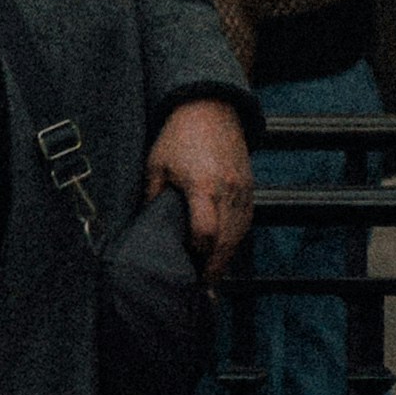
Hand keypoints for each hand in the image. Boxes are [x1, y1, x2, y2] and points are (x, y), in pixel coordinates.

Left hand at [147, 95, 253, 269]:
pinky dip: (235, 240)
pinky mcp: (251, 189)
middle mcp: (228, 192)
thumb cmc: (179, 136)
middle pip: (226, 243)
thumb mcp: (156, 165)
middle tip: (200, 286)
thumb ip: (152, 197)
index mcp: (203, 187)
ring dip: (226, 257)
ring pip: (240, 236)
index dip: (197, 255)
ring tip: (211, 274)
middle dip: (214, 268)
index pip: (205, 234)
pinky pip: (246, 223)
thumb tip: (144, 227)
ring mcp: (243, 191)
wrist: (211, 108)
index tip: (186, 267)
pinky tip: (222, 250)